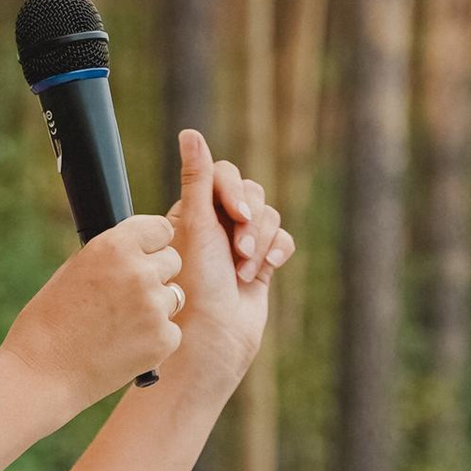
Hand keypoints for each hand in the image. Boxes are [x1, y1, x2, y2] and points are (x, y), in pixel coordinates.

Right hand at [1, 214, 186, 415]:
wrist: (42, 372)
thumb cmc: (50, 322)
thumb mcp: (75, 270)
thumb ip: (112, 256)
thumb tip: (140, 250)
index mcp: (115, 245)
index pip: (161, 228)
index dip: (152, 244)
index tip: (145, 254)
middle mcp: (140, 271)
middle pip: (172, 260)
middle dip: (156, 275)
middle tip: (127, 296)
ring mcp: (155, 307)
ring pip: (174, 295)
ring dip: (156, 306)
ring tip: (121, 324)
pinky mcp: (164, 339)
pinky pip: (171, 329)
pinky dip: (154, 338)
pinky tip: (125, 346)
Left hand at [155, 129, 292, 402]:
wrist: (214, 338)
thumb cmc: (195, 285)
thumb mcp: (194, 225)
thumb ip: (197, 178)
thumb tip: (190, 132)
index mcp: (192, 210)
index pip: (224, 175)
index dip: (235, 191)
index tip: (235, 215)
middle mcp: (215, 224)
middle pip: (252, 193)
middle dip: (250, 222)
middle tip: (237, 252)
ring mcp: (240, 244)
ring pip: (268, 216)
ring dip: (260, 240)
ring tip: (243, 270)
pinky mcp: (261, 264)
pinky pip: (281, 238)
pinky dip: (276, 249)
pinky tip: (266, 268)